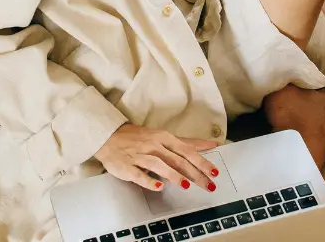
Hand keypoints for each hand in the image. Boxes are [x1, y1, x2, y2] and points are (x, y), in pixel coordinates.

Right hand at [95, 123, 219, 191]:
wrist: (109, 136)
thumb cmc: (140, 137)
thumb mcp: (164, 136)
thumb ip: (186, 142)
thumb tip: (210, 144)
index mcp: (165, 138)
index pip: (188, 150)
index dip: (202, 161)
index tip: (215, 172)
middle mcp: (154, 146)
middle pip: (178, 159)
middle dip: (195, 173)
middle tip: (209, 185)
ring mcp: (140, 156)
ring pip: (160, 165)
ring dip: (174, 175)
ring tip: (186, 185)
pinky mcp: (127, 167)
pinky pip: (139, 174)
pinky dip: (149, 180)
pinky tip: (159, 187)